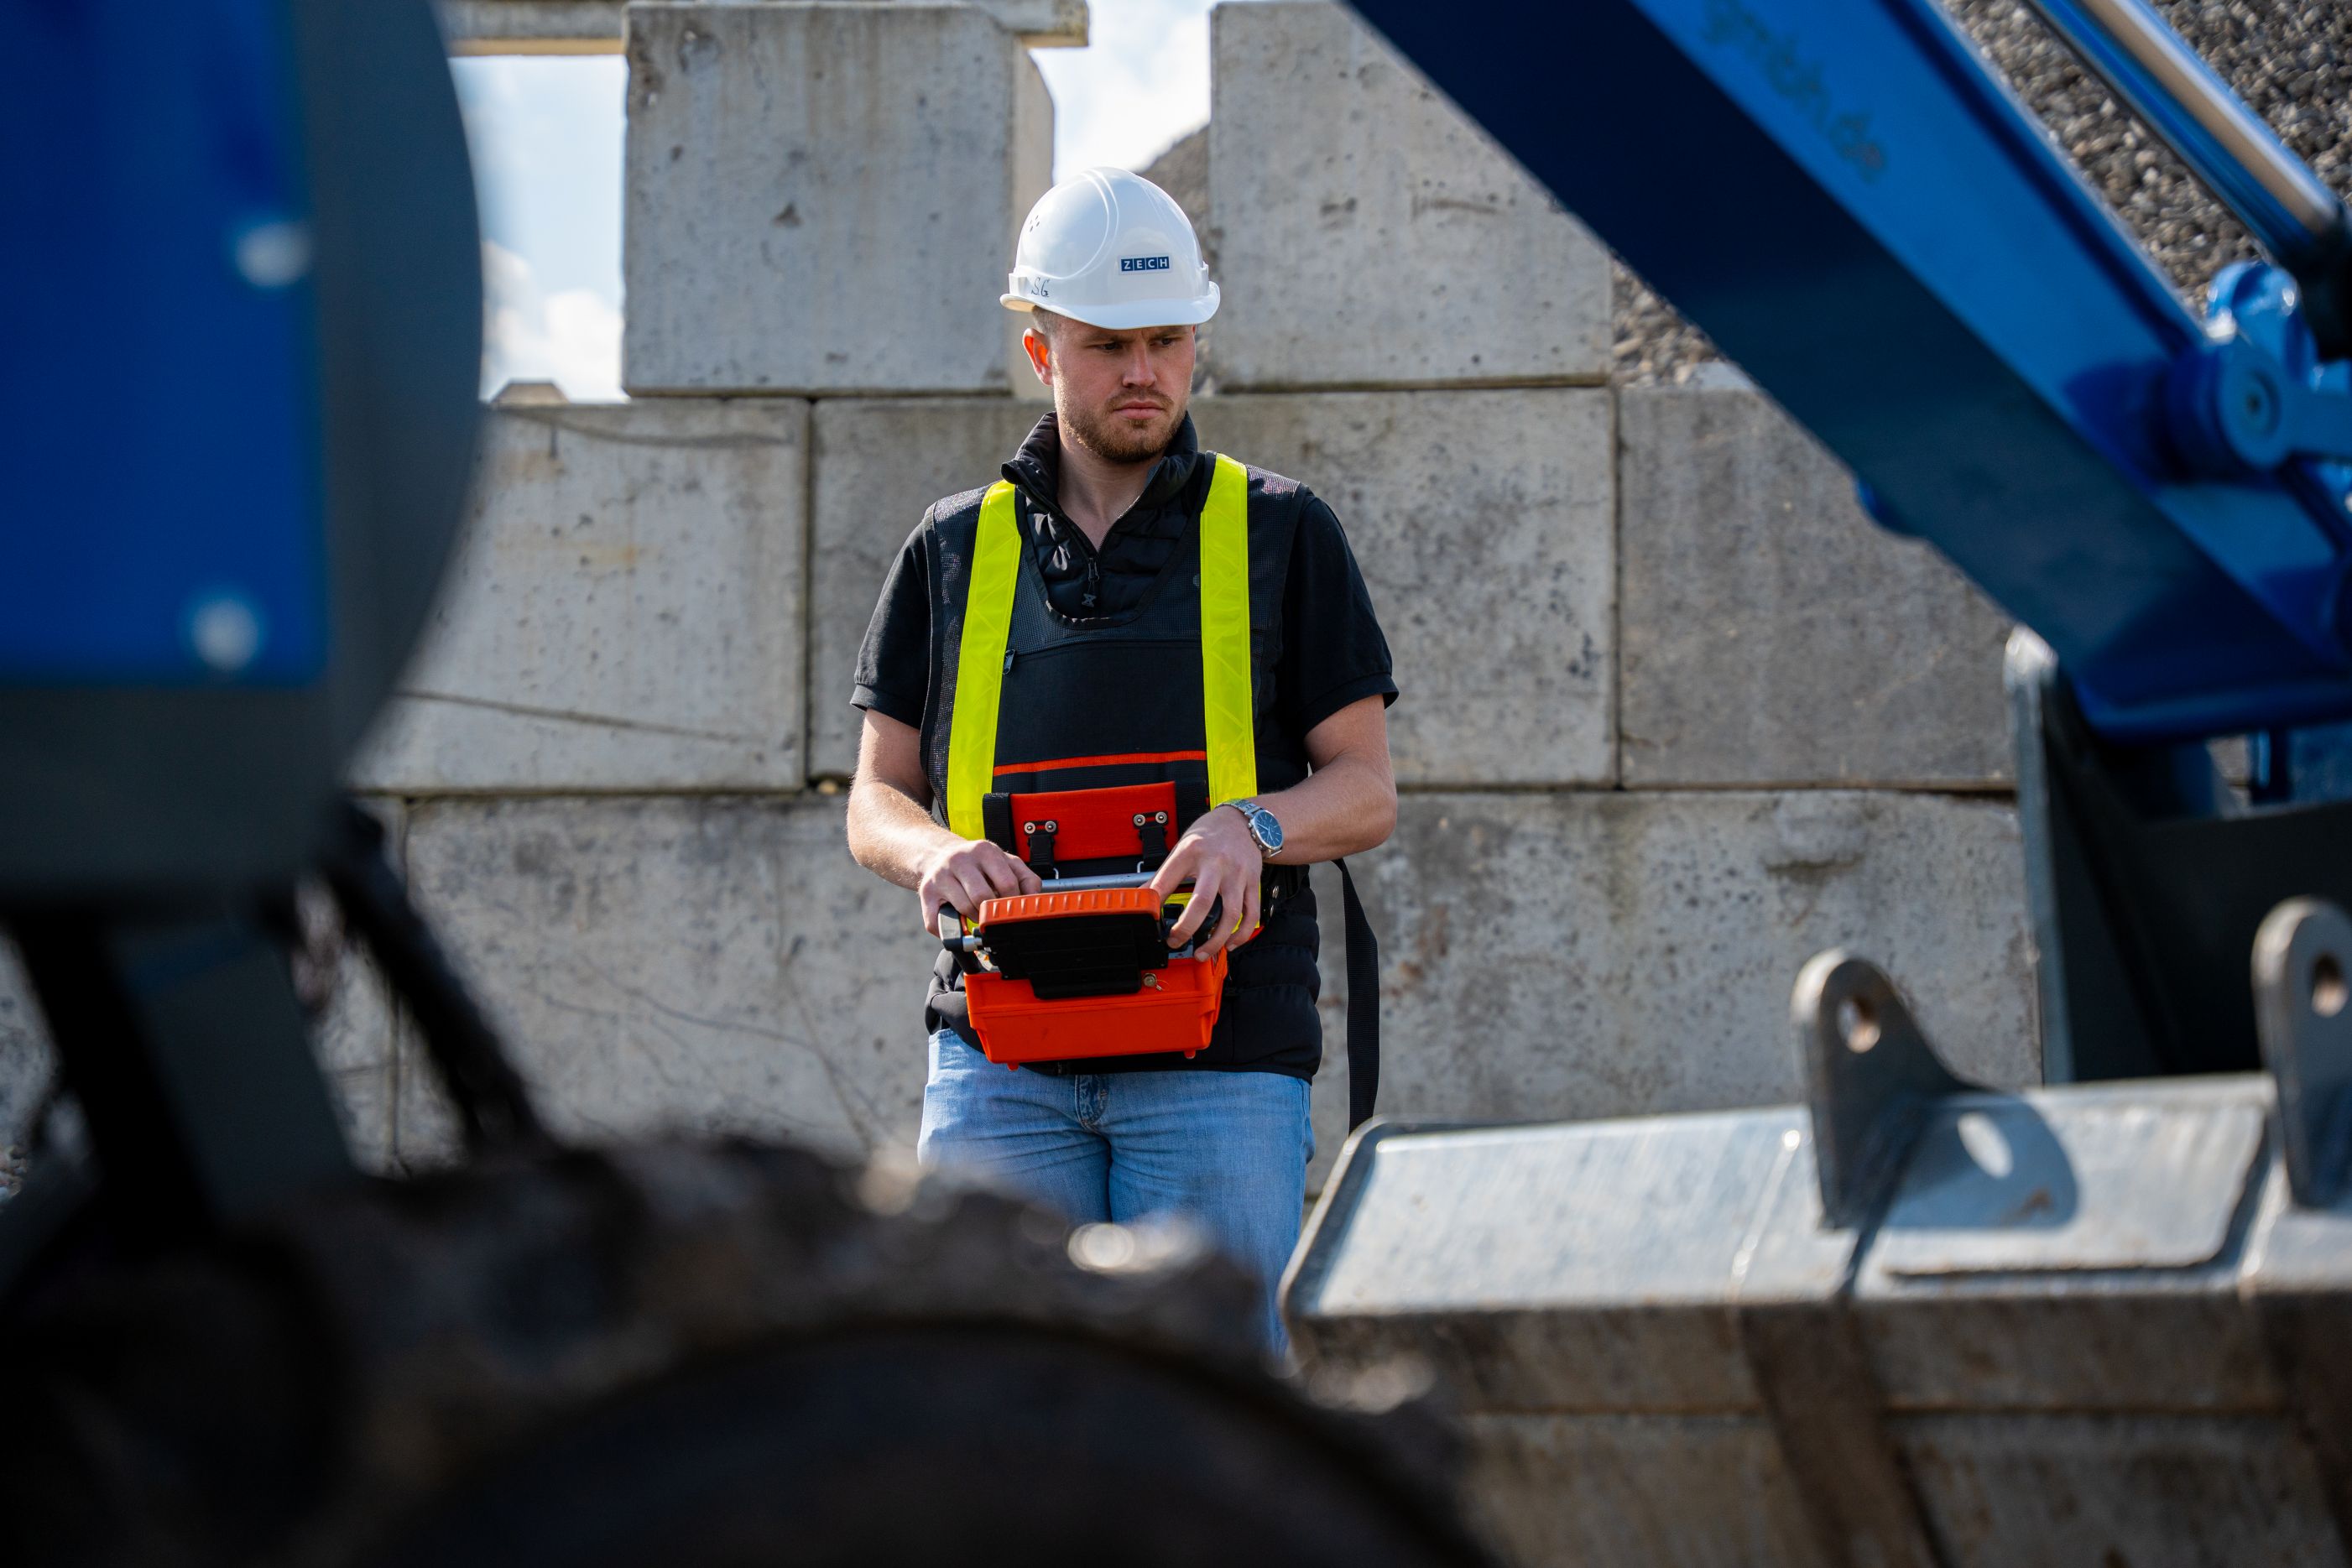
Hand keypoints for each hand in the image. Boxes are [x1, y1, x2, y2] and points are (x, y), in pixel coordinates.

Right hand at [919, 837, 1041, 934]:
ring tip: (977, 913)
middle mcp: (960, 859)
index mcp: (984, 851)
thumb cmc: (976, 863)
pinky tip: (958, 921)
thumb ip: (1025, 878)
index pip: (1006, 883)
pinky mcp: (926, 892)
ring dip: (974, 919)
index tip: (1014, 911)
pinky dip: (951, 930)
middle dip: (992, 912)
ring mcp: (941, 875)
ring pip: (964, 909)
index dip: (1012, 903)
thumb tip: (1035, 901)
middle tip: (994, 915)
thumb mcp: (1004, 862)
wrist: (938, 854)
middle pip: (982, 897)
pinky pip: (938, 921)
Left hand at [1148, 806, 1263, 959]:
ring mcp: (1237, 874)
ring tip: (1202, 952)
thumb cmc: (1209, 835)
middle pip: (1202, 902)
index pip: (1167, 880)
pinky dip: (1242, 934)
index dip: (1154, 902)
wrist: (1242, 821)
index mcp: (1191, 852)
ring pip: (1231, 914)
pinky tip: (1230, 943)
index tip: (1149, 920)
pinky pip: (1251, 914)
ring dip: (1216, 939)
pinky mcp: (1253, 882)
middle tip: (1175, 941)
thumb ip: (1164, 874)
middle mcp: (1216, 863)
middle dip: (1187, 928)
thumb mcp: (1181, 847)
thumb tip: (1144, 897)